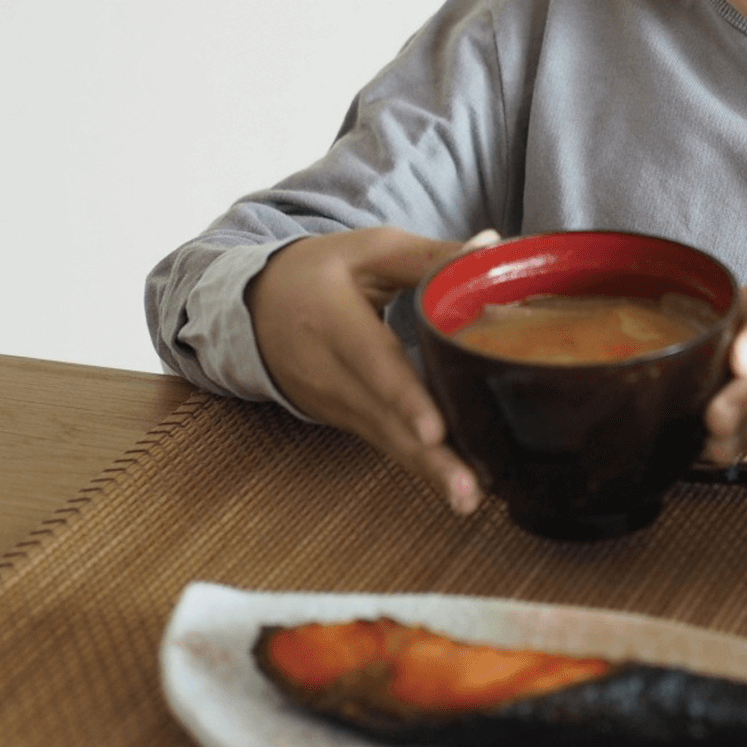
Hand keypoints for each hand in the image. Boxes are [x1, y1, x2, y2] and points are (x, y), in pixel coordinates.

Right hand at [248, 226, 485, 512]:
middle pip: (382, 418)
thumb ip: (428, 255)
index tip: (433, 432)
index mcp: (333, 319)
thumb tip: (491, 248)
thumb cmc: (321, 272)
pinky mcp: (343, 418)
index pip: (372, 363)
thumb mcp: (368, 250)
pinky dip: (416, 462)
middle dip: (425, 457)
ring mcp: (333, 402)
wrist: (255, 307)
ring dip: (426, 472)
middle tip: (468, 491)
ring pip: (384, 439)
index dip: (404, 398)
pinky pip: (383, 440)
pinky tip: (454, 482)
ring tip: (468, 498)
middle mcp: (328, 371)